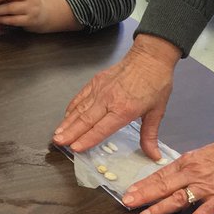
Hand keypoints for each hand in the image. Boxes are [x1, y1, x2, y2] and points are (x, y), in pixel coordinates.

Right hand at [53, 36, 180, 157]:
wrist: (150, 57)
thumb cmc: (156, 83)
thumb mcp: (157, 111)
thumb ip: (150, 135)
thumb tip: (154, 156)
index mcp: (124, 109)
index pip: (102, 128)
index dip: (87, 139)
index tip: (75, 148)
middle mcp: (108, 100)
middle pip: (85, 120)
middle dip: (70, 133)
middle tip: (57, 143)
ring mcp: (100, 90)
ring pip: (80, 109)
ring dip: (67, 122)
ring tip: (57, 134)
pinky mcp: (95, 81)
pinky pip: (80, 97)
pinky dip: (71, 108)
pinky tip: (65, 117)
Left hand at [123, 120, 213, 213]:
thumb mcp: (203, 154)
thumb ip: (190, 168)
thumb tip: (177, 178)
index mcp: (187, 162)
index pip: (160, 175)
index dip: (143, 185)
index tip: (129, 192)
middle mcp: (192, 174)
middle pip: (163, 186)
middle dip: (144, 196)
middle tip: (127, 203)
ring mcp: (207, 186)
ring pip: (179, 198)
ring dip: (161, 208)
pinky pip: (207, 209)